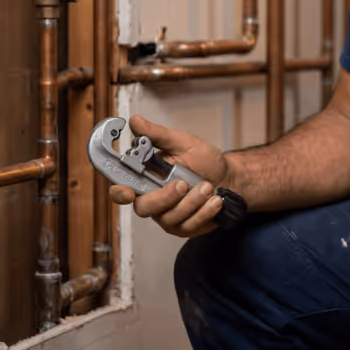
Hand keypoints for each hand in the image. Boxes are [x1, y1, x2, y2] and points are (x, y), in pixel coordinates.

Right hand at [108, 115, 231, 238]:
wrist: (230, 177)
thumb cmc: (204, 160)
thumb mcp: (183, 142)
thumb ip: (158, 135)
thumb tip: (135, 121)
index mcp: (146, 178)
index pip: (122, 188)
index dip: (119, 193)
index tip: (128, 192)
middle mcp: (153, 199)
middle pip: (144, 208)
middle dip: (164, 197)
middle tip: (183, 184)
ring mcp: (168, 216)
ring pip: (169, 218)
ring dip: (192, 202)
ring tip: (207, 187)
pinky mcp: (185, 227)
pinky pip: (189, 226)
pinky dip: (204, 212)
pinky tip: (215, 200)